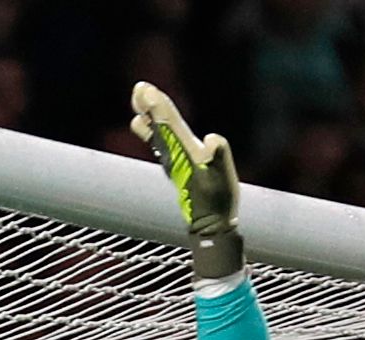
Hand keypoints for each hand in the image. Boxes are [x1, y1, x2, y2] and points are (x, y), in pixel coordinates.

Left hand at [131, 82, 240, 277]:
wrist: (210, 225)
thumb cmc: (218, 201)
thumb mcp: (224, 178)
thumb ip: (219, 156)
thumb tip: (211, 141)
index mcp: (186, 152)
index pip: (170, 125)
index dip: (159, 108)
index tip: (147, 92)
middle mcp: (176, 154)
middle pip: (161, 125)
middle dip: (150, 106)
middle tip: (139, 88)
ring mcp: (174, 161)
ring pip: (158, 133)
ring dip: (148, 115)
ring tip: (140, 98)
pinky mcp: (176, 168)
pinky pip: (161, 144)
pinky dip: (152, 131)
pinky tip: (144, 123)